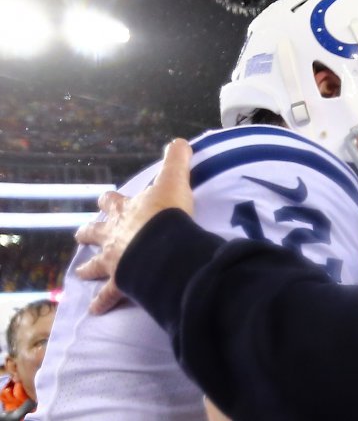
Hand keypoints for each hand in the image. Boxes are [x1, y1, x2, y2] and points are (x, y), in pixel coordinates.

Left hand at [75, 138, 194, 313]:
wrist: (161, 245)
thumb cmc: (165, 213)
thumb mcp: (173, 180)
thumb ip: (176, 160)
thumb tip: (180, 141)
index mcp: (125, 211)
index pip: (112, 202)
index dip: (109, 201)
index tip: (105, 200)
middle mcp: (114, 234)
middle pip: (95, 232)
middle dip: (90, 232)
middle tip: (83, 234)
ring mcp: (114, 259)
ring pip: (95, 264)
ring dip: (88, 268)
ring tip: (82, 273)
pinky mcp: (120, 281)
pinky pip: (107, 295)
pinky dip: (102, 302)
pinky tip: (95, 310)